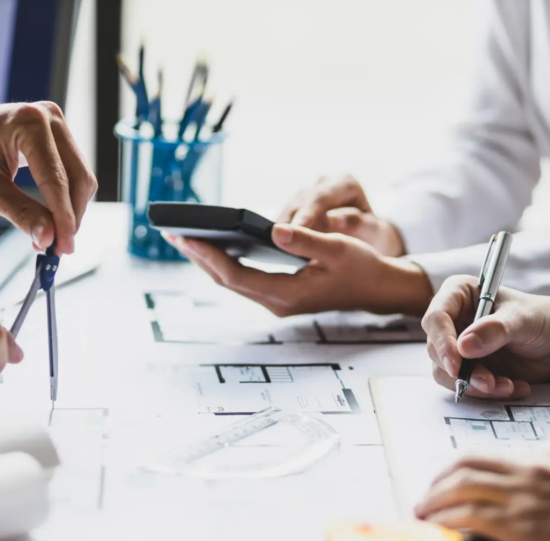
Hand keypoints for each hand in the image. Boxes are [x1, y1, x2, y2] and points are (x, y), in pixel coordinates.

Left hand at [0, 102, 96, 254]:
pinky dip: (64, 198)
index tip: (63, 248)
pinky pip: (71, 171)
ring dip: (70, 210)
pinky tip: (50, 218)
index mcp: (29, 122)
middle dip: (70, 216)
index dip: (63, 218)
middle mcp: (48, 116)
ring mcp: (55, 122)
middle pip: (77, 177)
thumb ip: (21, 212)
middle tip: (59, 248)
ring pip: (79, 177)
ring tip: (51, 236)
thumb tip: (49, 238)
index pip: (56, 179)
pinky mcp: (55, 134)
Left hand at [164, 224, 432, 316]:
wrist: (378, 288)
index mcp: (287, 293)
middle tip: (171, 234)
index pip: (236, 275)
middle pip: (226, 280)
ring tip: (184, 238)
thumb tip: (274, 229)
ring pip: (232, 281)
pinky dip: (225, 262)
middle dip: (199, 256)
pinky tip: (214, 246)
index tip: (185, 237)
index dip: (208, 256)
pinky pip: (243, 279)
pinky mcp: (279, 294)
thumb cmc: (361, 267)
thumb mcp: (338, 247)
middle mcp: (277, 302)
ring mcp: (277, 300)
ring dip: (209, 260)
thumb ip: (305, 238)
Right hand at [278, 175, 405, 256]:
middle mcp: (323, 183)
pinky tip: (270, 247)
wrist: (370, 241)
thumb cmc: (374, 236)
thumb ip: (360, 224)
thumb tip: (336, 220)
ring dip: (279, 228)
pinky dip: (278, 233)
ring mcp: (308, 195)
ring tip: (269, 246)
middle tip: (276, 240)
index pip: (322, 197)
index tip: (297, 229)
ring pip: (288, 209)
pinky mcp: (296, 209)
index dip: (308, 213)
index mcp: (345, 183)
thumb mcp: (375, 232)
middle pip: (300, 200)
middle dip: (288, 221)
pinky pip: (284, 220)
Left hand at [415, 447, 549, 540]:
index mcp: (549, 454)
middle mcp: (531, 467)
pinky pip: (468, 516)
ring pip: (461, 486)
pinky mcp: (520, 525)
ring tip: (423, 513)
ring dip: (434, 500)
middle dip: (440, 478)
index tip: (455, 483)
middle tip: (429, 493)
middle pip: (468, 462)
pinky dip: (446, 520)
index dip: (468, 470)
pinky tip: (436, 528)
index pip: (496, 456)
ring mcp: (523, 494)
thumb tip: (537, 491)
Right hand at [422, 275, 549, 399]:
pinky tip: (513, 386)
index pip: (436, 318)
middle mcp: (452, 321)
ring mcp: (458, 346)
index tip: (457, 364)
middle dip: (462, 370)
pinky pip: (464, 385)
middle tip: (488, 381)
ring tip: (506, 385)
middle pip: (436, 349)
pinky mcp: (467, 368)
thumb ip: (495, 330)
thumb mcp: (522, 319)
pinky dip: (486, 392)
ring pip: (446, 372)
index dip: (442, 342)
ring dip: (475, 385)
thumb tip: (464, 346)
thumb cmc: (541, 318)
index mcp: (459, 295)